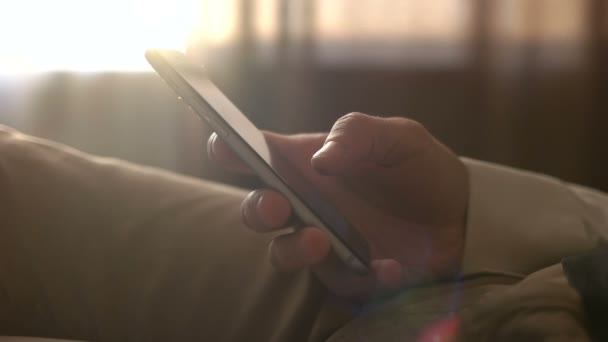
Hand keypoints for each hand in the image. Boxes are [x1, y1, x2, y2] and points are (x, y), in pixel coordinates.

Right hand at [208, 113, 468, 298]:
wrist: (461, 217)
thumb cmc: (420, 168)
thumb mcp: (399, 137)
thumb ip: (357, 134)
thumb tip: (319, 161)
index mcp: (309, 162)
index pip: (259, 153)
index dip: (230, 148)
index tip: (222, 146)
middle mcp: (307, 202)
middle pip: (258, 209)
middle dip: (258, 208)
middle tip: (279, 206)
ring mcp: (324, 241)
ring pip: (283, 253)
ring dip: (296, 249)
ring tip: (324, 241)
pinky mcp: (347, 274)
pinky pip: (339, 283)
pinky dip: (363, 277)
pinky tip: (392, 268)